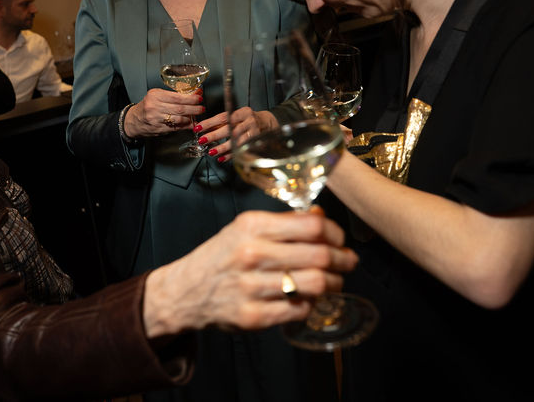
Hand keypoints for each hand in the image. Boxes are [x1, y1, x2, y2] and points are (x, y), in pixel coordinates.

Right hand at [124, 88, 204, 138]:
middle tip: (202, 107)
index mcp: (155, 96)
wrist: (134, 121)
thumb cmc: (147, 106)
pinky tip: (191, 123)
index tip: (199, 97)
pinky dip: (185, 126)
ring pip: (178, 119)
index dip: (190, 98)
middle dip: (193, 108)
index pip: (176, 96)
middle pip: (179, 108)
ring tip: (197, 115)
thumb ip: (172, 95)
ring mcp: (156, 119)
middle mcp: (154, 107)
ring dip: (191, 117)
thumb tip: (193, 93)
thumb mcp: (156, 96)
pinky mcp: (159, 129)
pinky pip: (176, 127)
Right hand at [142, 208, 357, 336]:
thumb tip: (322, 217)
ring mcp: (253, 288)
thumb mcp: (244, 228)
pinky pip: (300, 309)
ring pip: (316, 284)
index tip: (338, 238)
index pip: (312, 225)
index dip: (334, 232)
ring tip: (334, 280)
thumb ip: (283, 223)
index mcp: (252, 226)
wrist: (185, 291)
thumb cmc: (221, 255)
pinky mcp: (254, 316)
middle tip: (348, 261)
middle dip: (343, 259)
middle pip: (320, 256)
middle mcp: (252, 255)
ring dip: (334, 283)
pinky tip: (308, 297)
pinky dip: (311, 303)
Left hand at [194, 107, 277, 161]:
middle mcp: (250, 120)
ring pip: (236, 140)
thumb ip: (224, 122)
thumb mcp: (239, 117)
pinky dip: (231, 154)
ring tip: (211, 152)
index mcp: (243, 112)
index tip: (199, 127)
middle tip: (203, 140)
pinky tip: (222, 158)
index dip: (210, 122)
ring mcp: (255, 132)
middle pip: (230, 128)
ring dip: (222, 147)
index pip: (224, 117)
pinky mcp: (257, 142)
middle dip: (214, 135)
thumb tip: (205, 128)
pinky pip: (241, 149)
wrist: (270, 124)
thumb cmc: (249, 121)